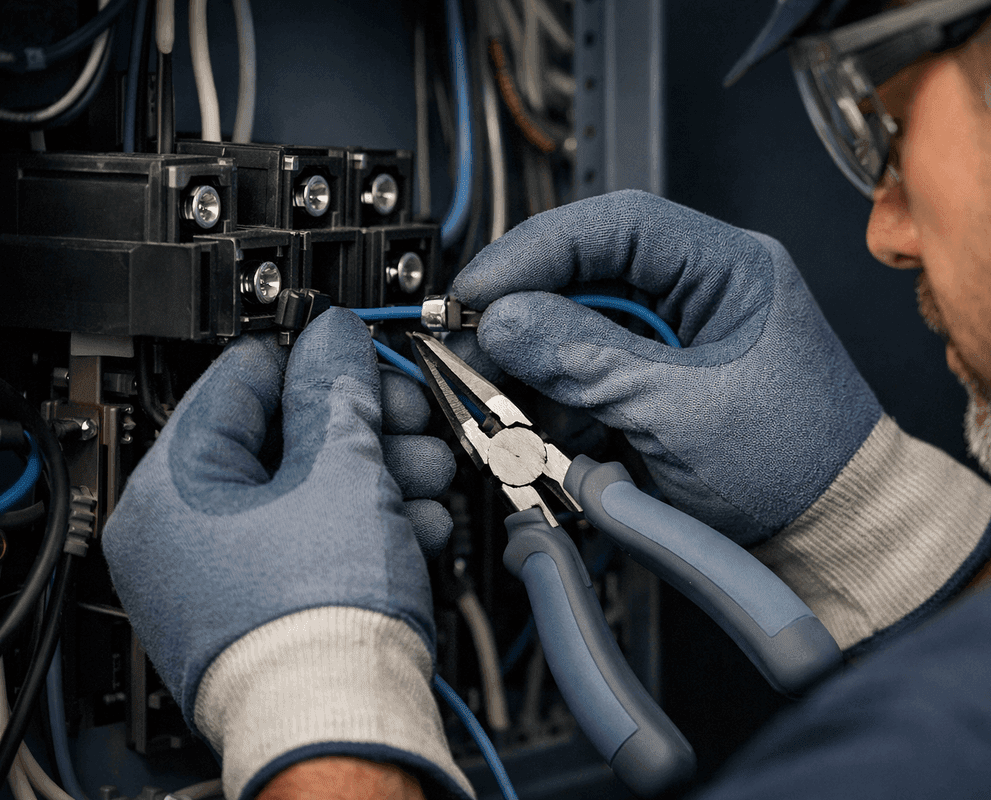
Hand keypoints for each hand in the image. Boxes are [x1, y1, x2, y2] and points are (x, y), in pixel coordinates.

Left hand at [102, 308, 469, 799]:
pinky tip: (420, 524)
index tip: (364, 356)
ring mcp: (227, 578)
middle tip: (413, 419)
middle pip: (286, 438)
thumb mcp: (341, 471)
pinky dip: (370, 525)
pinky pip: (319, 540)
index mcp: (172, 491)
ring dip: (382, 474)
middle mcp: (185, 537)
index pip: (242, 379)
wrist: (348, 726)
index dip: (316, 358)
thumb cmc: (323, 619)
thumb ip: (336, 387)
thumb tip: (332, 337)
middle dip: (365, 426)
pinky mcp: (270, 609)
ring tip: (432, 477)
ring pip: (313, 490)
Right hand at [452, 190, 990, 651]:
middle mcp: (705, 291)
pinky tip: (550, 427)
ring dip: (541, 362)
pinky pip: (595, 371)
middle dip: (529, 311)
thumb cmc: (800, 468)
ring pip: (584, 325)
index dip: (537, 249)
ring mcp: (682, 339)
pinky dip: (562, 398)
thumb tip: (506, 320)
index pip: (618, 225)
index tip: (480, 290)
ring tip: (509, 400)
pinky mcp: (664, 384)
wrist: (834, 538)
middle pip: (591, 273)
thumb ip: (586, 361)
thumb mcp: (681, 412)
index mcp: (731, 268)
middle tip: (476, 348)